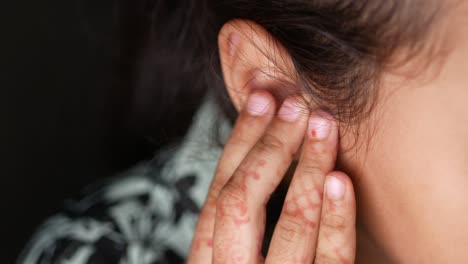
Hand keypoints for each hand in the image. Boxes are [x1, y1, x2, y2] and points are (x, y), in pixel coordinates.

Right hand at [187, 90, 355, 262]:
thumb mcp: (235, 253)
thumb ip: (243, 221)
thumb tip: (261, 145)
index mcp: (207, 260)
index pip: (218, 193)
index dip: (240, 141)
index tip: (261, 100)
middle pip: (241, 202)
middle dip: (269, 146)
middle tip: (294, 104)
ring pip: (292, 226)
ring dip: (308, 166)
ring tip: (323, 125)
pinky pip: (332, 259)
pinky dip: (337, 216)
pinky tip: (340, 178)